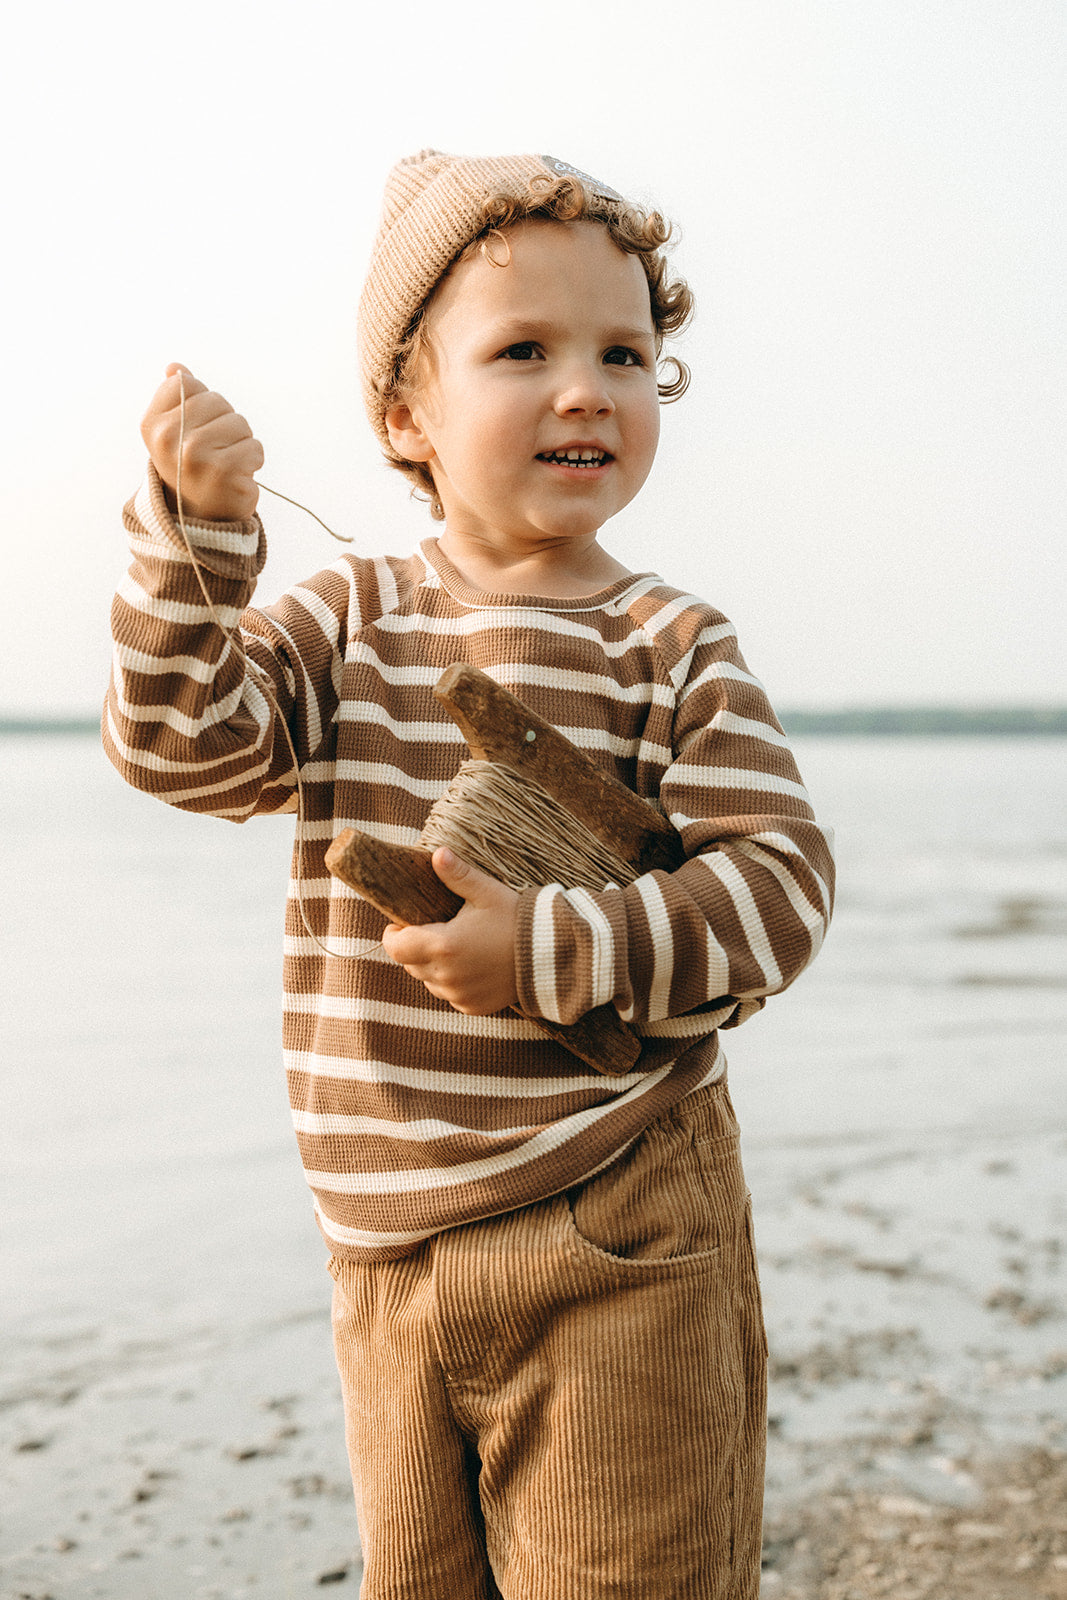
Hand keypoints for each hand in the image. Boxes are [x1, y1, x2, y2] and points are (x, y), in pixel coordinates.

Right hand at [141, 363, 264, 520]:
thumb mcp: (173, 433)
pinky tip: (236, 476)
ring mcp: (197, 456)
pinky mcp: (226, 472)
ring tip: (223, 464)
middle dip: (223, 423)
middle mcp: (170, 439)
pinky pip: (255, 447)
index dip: (199, 404)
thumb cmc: (189, 469)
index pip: (187, 383)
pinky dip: (252, 461)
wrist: (199, 520)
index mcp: (153, 425)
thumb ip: (176, 398)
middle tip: (211, 452)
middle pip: (217, 400)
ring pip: (240, 422)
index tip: (191, 430)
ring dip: (240, 443)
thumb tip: (175, 367)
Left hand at [381, 848, 519, 1015]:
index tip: (403, 923)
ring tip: (456, 947)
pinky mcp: (471, 1007)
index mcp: (443, 946)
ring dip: (433, 966)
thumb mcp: (487, 892)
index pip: (395, 947)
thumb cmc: (516, 920)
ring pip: (428, 981)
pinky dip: (452, 982)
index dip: (393, 934)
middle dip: (415, 947)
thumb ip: (457, 875)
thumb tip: (437, 853)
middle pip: (409, 964)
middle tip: (436, 929)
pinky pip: (449, 995)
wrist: (551, 956)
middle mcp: (446, 976)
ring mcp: (459, 995)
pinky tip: (471, 965)